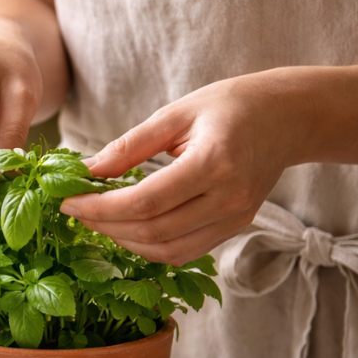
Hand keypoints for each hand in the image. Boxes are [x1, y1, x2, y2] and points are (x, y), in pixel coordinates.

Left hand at [60, 72, 310, 265]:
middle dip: (105, 226)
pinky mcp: (236, 228)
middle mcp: (229, 199)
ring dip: (125, 242)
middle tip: (75, 210)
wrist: (290, 117)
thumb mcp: (176, 113)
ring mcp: (236, 219)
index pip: (145, 202)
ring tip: (97, 220)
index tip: (67, 201)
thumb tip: (85, 171)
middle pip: (153, 231)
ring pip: (168, 251)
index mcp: (214, 163)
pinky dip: (149, 246)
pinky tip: (127, 228)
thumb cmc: (231, 105)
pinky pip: (185, 252)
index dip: (100, 208)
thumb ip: (129, 145)